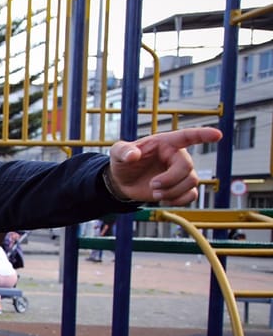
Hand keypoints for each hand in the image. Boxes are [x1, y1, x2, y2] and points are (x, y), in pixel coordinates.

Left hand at [104, 127, 221, 205]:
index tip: (217, 135)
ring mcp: (181, 173)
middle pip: (188, 168)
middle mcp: (177, 156)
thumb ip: (123, 150)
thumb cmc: (123, 162)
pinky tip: (164, 200)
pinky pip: (192, 195)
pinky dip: (179, 201)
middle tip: (152, 185)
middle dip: (170, 180)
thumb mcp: (117, 153)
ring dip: (173, 192)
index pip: (187, 136)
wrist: (123, 181)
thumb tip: (133, 155)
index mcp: (165, 143)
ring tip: (155, 194)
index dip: (203, 135)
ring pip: (192, 182)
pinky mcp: (180, 188)